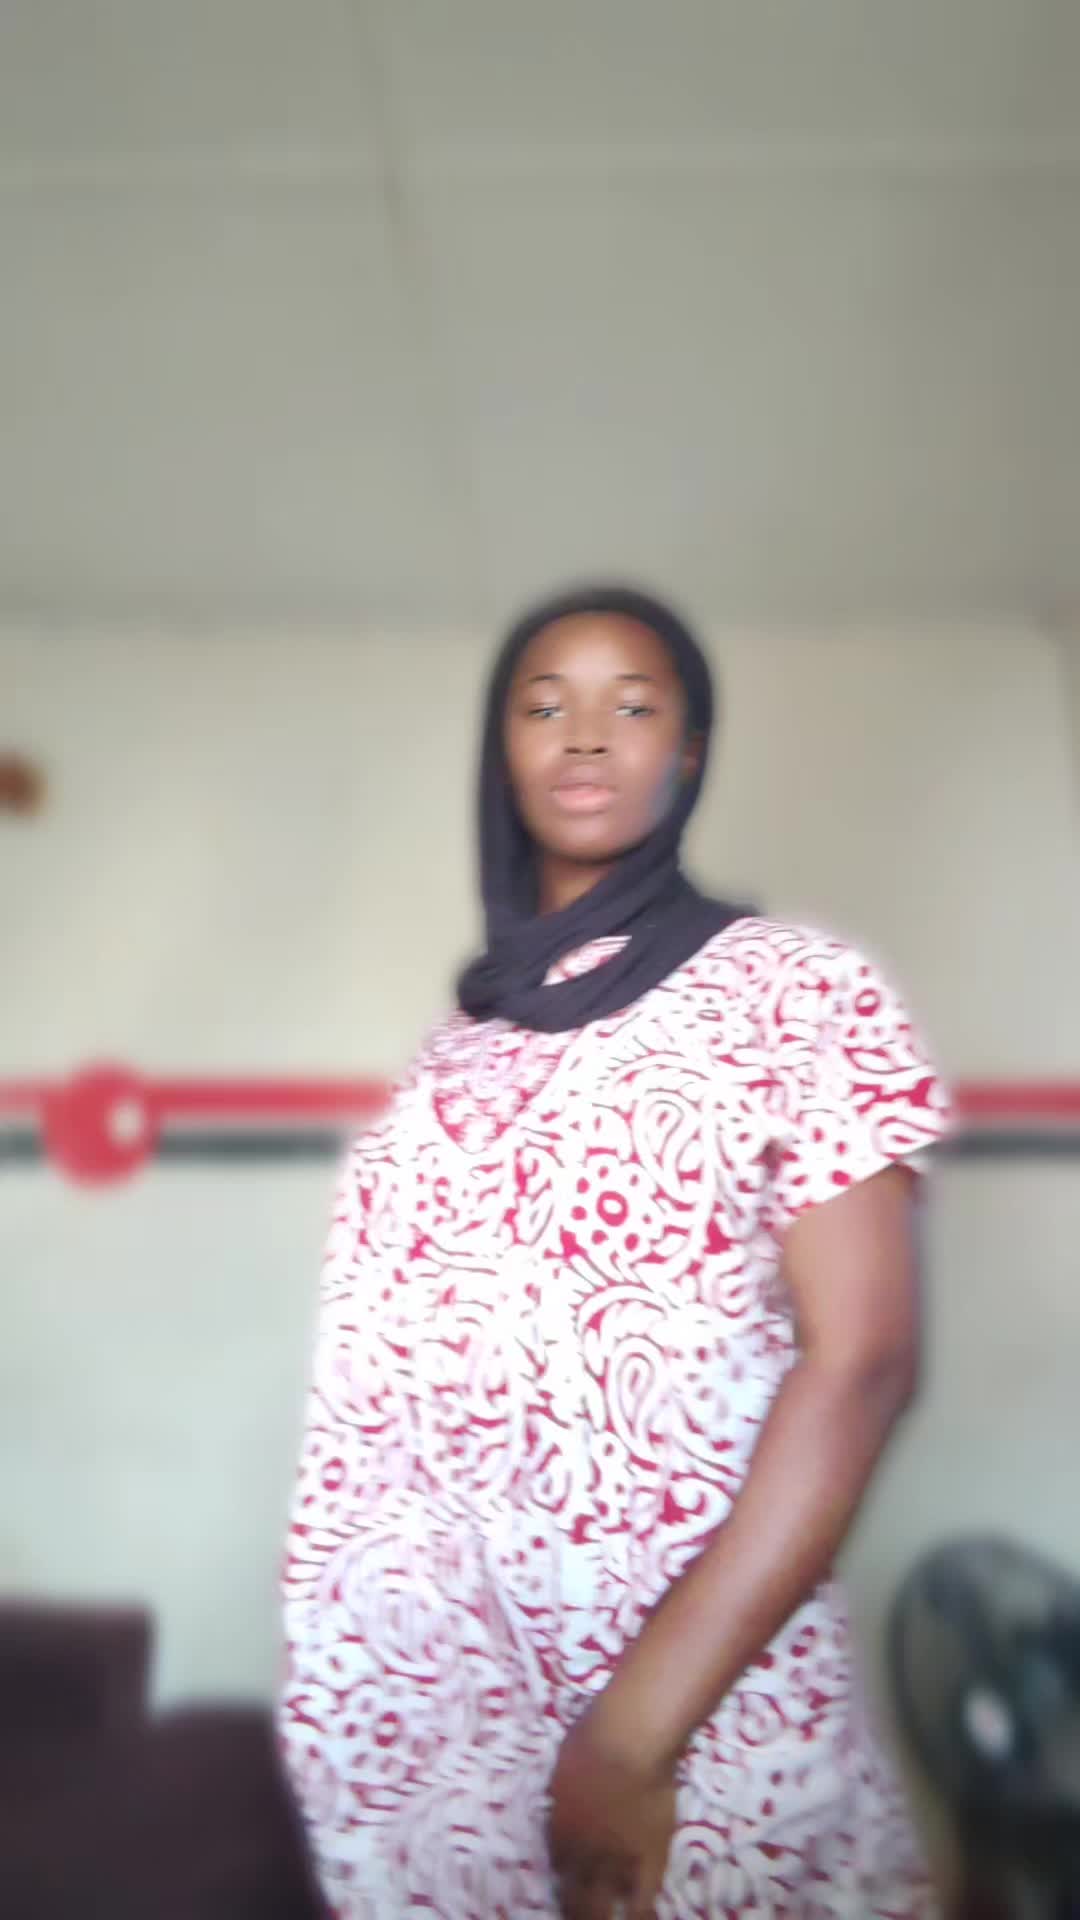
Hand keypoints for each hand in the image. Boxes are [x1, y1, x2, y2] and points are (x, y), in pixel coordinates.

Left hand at [547, 1701, 676, 1919]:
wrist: (628, 1740)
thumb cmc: (593, 1738)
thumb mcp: (565, 1765)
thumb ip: (565, 1791)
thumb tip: (566, 1796)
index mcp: (559, 1828)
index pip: (557, 1866)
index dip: (562, 1878)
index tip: (568, 1883)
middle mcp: (581, 1854)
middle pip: (574, 1898)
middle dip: (575, 1913)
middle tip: (579, 1916)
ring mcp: (615, 1862)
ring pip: (601, 1909)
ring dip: (599, 1919)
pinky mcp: (649, 1862)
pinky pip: (641, 1903)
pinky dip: (639, 1917)